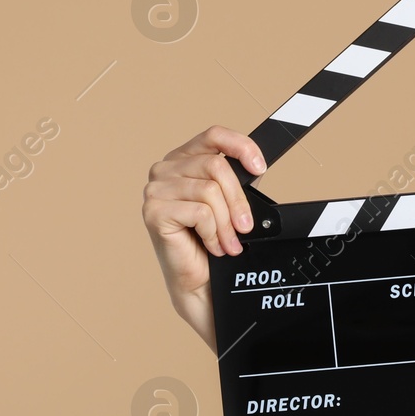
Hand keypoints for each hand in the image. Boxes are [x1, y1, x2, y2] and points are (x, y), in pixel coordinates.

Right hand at [140, 125, 265, 349]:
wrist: (201, 281)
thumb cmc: (213, 240)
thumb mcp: (230, 202)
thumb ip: (235, 179)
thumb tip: (256, 166)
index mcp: (184, 159)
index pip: (214, 135)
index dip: (241, 146)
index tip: (260, 167)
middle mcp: (165, 169)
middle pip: (217, 165)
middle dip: (239, 199)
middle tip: (244, 226)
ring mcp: (155, 189)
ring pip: (210, 190)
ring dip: (227, 222)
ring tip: (227, 241)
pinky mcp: (154, 211)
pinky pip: (200, 212)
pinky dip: (213, 232)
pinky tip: (211, 245)